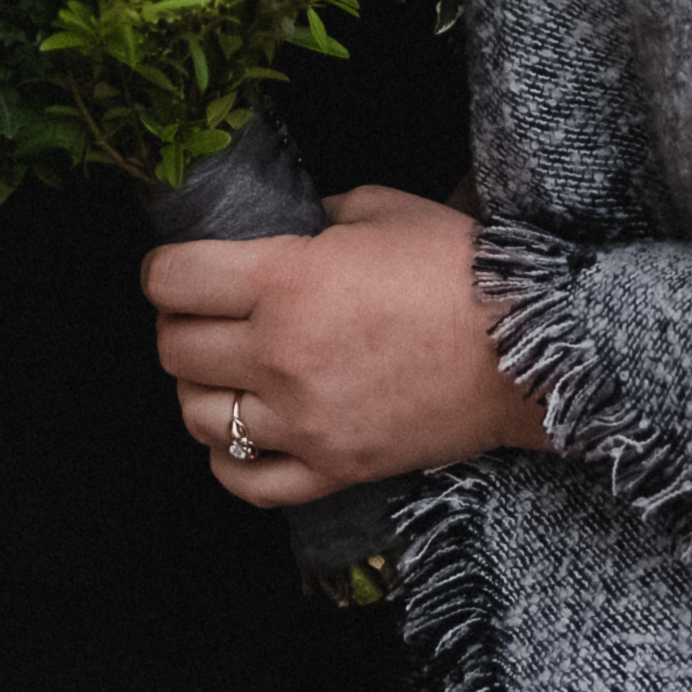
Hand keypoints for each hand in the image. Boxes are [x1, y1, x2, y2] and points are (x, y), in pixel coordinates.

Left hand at [140, 183, 550, 505]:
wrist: (526, 349)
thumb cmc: (459, 268)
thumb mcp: (379, 209)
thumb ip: (316, 218)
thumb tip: (284, 232)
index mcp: (285, 281)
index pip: (172, 282)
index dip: (164, 271)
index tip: (177, 271)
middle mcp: (279, 356)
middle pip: (174, 350)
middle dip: (179, 326)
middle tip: (205, 314)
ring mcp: (302, 422)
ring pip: (197, 417)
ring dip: (200, 389)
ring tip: (226, 371)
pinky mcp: (332, 469)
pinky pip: (244, 482)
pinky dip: (228, 459)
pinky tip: (241, 432)